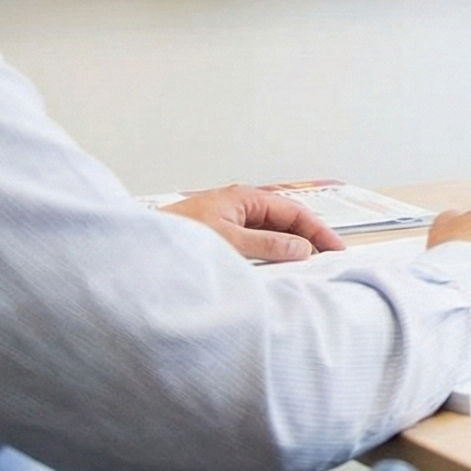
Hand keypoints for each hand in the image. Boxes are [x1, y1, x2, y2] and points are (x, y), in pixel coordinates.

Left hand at [158, 184, 345, 262]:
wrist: (135, 252)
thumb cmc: (174, 236)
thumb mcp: (229, 242)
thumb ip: (268, 246)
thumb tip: (301, 248)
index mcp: (243, 198)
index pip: (293, 211)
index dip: (318, 231)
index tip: (335, 249)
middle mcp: (237, 206)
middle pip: (283, 221)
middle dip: (306, 239)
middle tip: (326, 261)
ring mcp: (227, 222)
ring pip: (268, 234)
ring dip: (287, 250)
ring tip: (304, 269)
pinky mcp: (217, 240)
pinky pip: (253, 245)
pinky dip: (268, 257)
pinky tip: (273, 271)